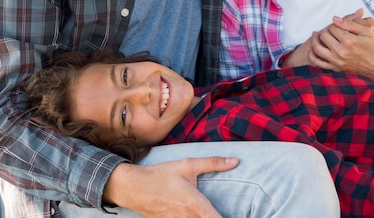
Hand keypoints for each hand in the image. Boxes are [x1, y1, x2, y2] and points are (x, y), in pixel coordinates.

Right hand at [104, 157, 238, 217]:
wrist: (133, 188)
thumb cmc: (161, 175)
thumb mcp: (187, 165)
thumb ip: (212, 163)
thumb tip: (235, 161)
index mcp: (194, 204)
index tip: (240, 216)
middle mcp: (186, 217)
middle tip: (219, 212)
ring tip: (209, 212)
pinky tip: (194, 214)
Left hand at [307, 10, 373, 79]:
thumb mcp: (366, 31)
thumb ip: (350, 23)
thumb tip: (334, 18)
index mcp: (349, 41)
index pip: (333, 27)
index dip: (334, 24)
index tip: (339, 25)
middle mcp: (341, 52)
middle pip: (324, 36)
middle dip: (325, 30)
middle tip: (328, 29)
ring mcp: (337, 62)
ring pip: (317, 48)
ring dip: (314, 40)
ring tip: (315, 34)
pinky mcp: (335, 68)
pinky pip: (318, 63)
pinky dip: (312, 55)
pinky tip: (311, 48)